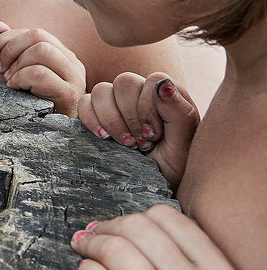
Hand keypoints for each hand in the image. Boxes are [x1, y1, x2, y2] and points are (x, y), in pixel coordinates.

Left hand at [0, 20, 84, 115]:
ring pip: (41, 50)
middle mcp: (72, 63)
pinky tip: (15, 91)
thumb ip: (4, 48)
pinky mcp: (70, 95)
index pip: (32, 32)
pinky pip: (39, 73)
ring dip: (16, 66)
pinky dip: (20, 79)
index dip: (1, 39)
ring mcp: (75, 79)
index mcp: (61, 55)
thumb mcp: (10, 74)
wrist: (45, 142)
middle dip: (8, 50)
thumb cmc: (26, 107)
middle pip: (38, 35)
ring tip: (10, 84)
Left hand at [72, 205, 257, 269]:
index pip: (167, 217)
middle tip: (91, 235)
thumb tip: (133, 222)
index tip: (119, 226)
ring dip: (89, 246)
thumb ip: (190, 256)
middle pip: (136, 230)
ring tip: (82, 250)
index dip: (134, 216)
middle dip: (106, 227)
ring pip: (114, 254)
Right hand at [80, 73, 197, 188]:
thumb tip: (163, 85)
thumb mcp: (184, 144)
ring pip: (102, 91)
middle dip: (130, 116)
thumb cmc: (173, 166)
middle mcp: (139, 94)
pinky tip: (104, 139)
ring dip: (111, 119)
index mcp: (165, 95)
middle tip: (140, 143)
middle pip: (125, 82)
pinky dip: (91, 120)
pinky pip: (84, 103)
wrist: (151, 188)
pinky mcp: (94, 114)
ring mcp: (115, 103)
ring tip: (125, 144)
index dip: (149, 108)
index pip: (151, 81)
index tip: (153, 136)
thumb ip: (180, 113)